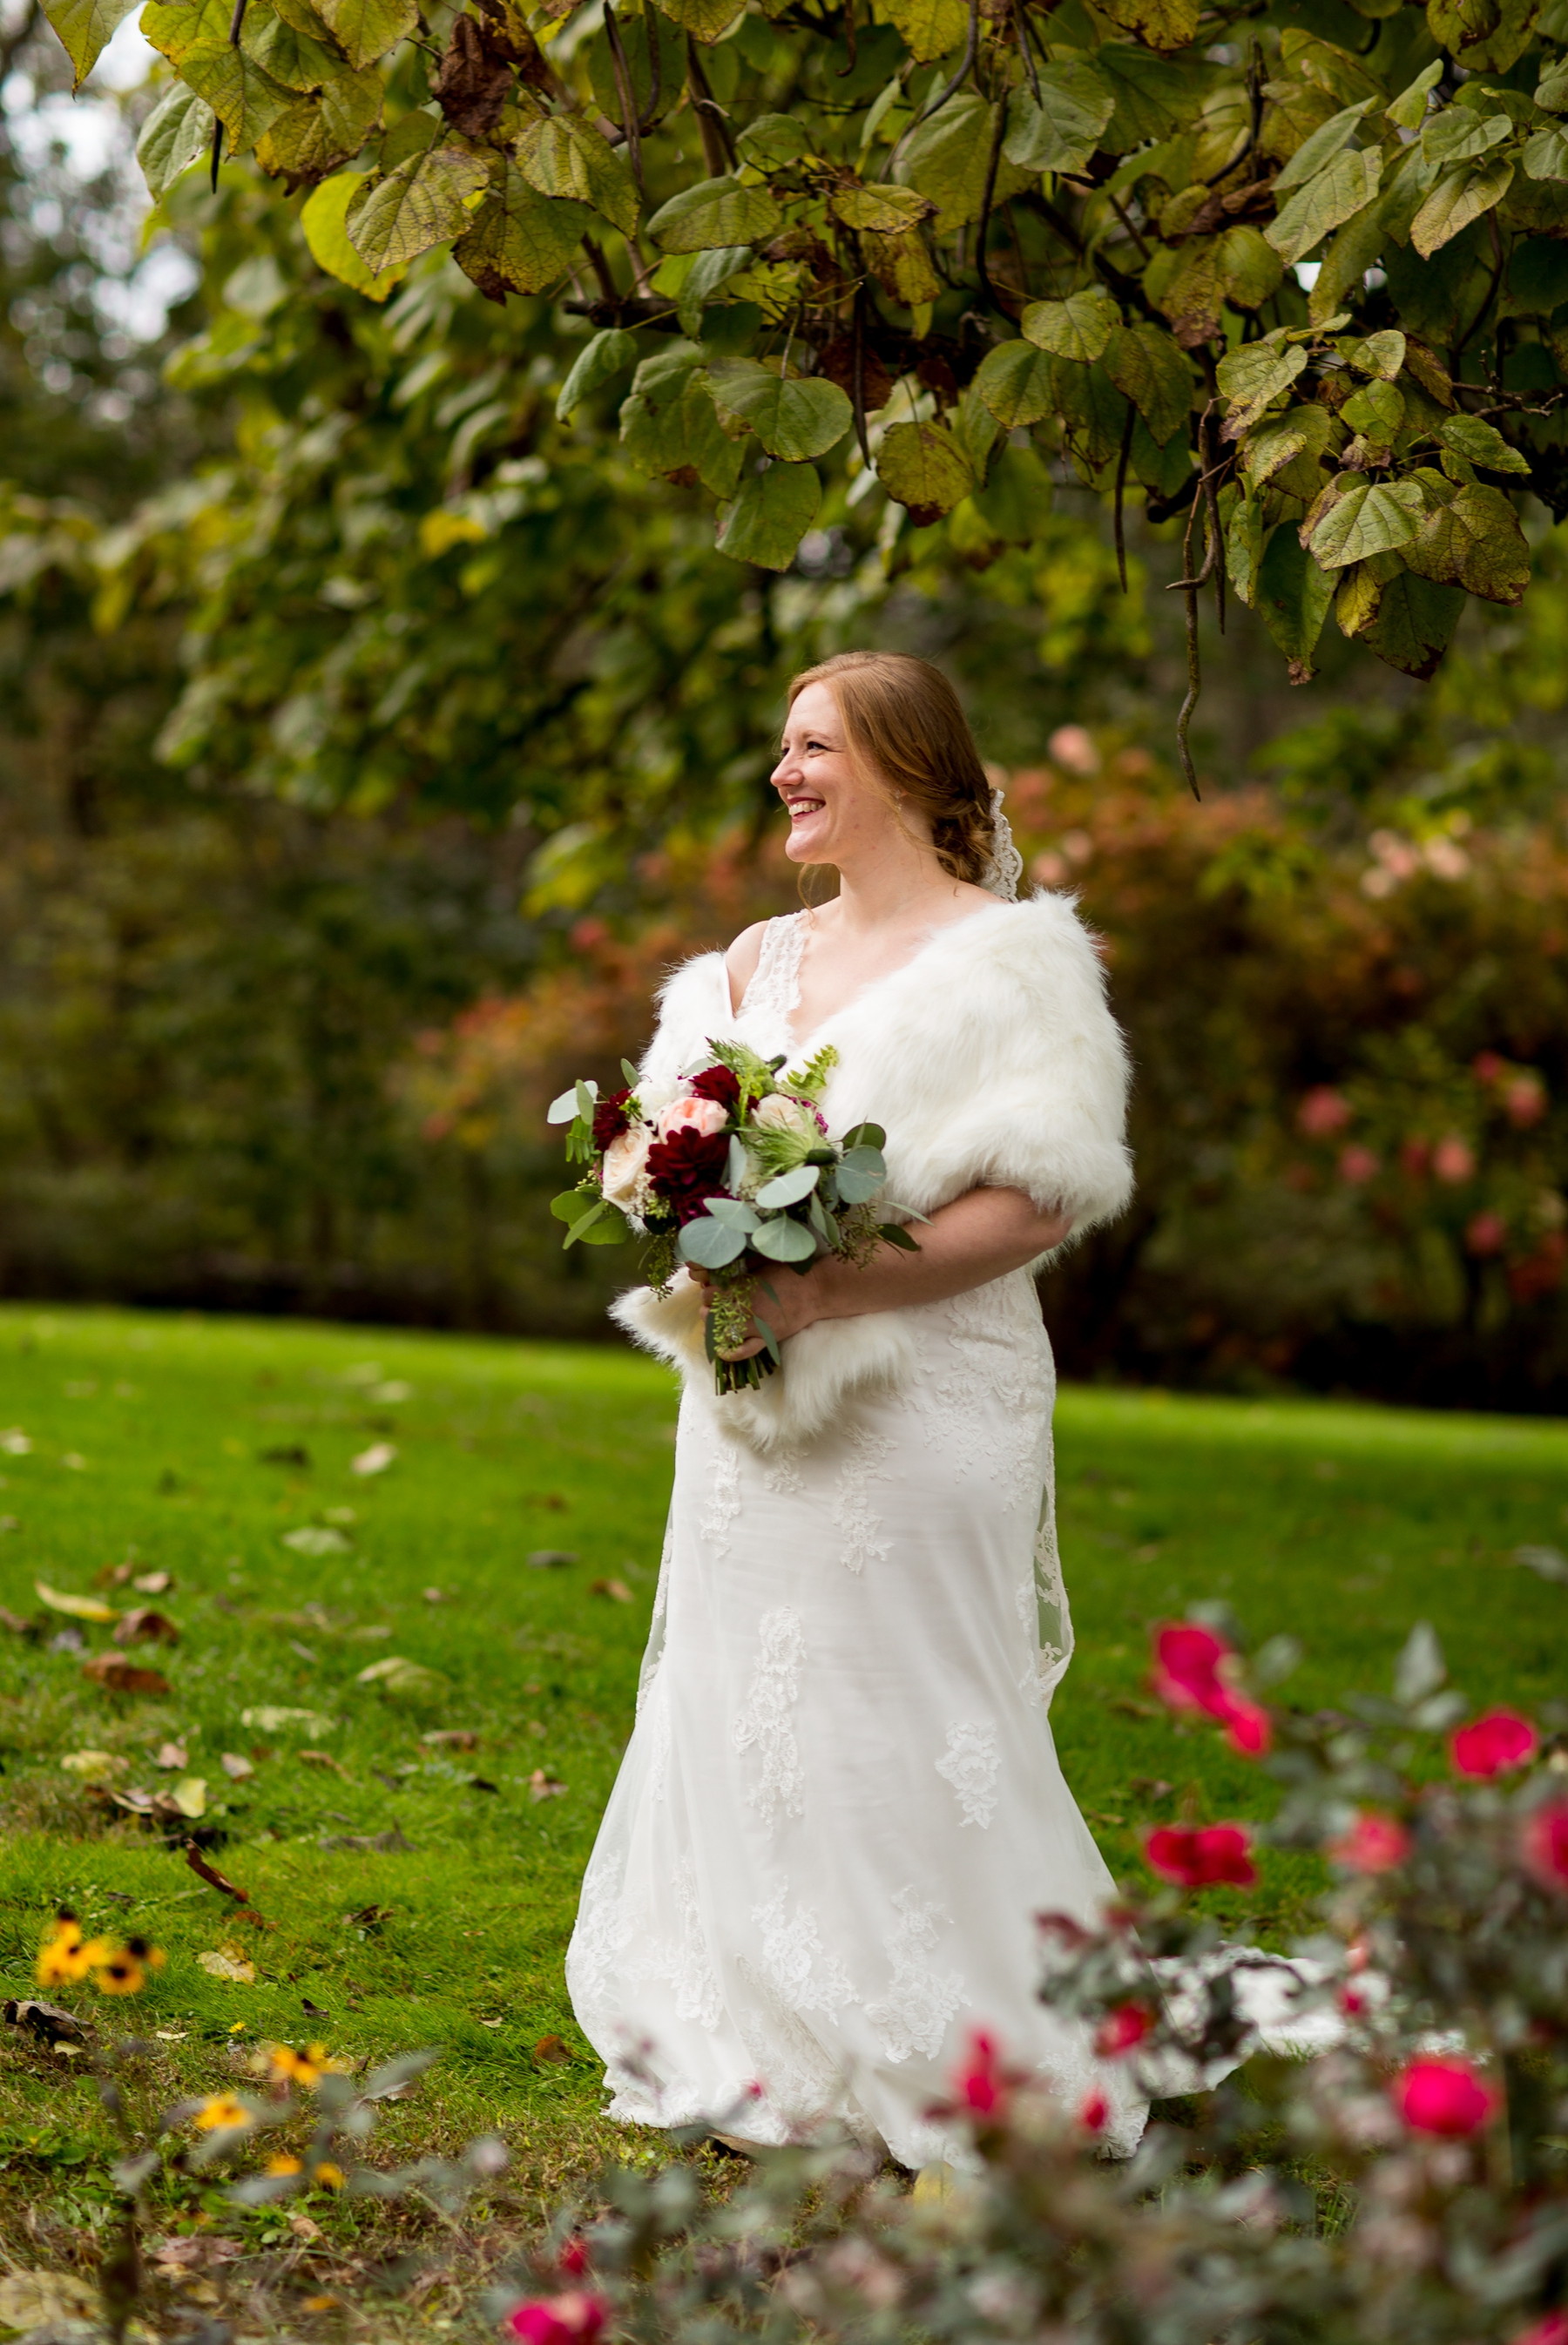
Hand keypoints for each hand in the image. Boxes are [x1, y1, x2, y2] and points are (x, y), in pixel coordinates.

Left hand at [688, 1264, 819, 1359]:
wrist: (815, 1290)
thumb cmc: (790, 1272)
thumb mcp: (763, 1263)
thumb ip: (742, 1267)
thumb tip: (722, 1268)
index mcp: (743, 1287)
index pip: (710, 1294)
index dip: (707, 1293)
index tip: (711, 1291)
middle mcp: (745, 1307)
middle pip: (712, 1314)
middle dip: (708, 1311)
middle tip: (710, 1308)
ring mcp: (755, 1325)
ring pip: (723, 1333)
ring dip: (715, 1330)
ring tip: (715, 1325)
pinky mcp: (766, 1338)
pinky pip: (744, 1351)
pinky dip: (731, 1353)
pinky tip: (722, 1350)